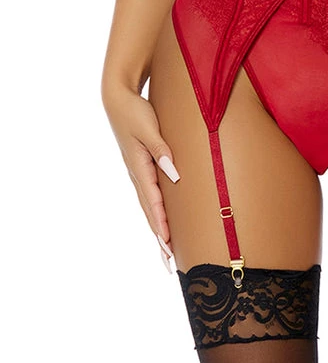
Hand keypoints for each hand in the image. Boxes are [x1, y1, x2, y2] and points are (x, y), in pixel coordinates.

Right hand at [102, 83, 179, 270]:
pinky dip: (155, 214)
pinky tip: (161, 223)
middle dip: (160, 237)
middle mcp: (137, 174)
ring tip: (166, 253)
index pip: (153, 201)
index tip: (169, 244)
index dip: (162, 223)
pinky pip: (149, 196)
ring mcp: (137, 173)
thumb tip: (174, 174)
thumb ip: (161, 149)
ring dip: (158, 230)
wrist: (118, 100)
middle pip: (149, 212)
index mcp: (139, 166)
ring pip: (148, 207)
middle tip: (169, 263)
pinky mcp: (140, 168)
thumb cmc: (135, 112)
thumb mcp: (149, 128)